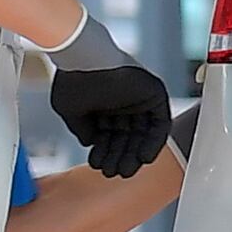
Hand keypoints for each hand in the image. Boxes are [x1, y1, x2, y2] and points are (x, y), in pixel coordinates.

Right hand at [44, 13, 173, 181]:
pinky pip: (160, 124)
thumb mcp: (71, 110)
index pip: (109, 134)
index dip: (104, 152)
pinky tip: (143, 159)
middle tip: (112, 173)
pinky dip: (153, 143)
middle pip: (127, 136)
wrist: (84, 58)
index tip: (99, 166)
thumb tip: (90, 143)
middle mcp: (124, 102)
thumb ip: (82, 128)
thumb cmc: (73, 78)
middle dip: (119, 156)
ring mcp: (140, 99)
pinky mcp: (155, 95)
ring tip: (124, 171)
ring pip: (142, 133)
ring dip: (134, 153)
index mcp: (105, 103)